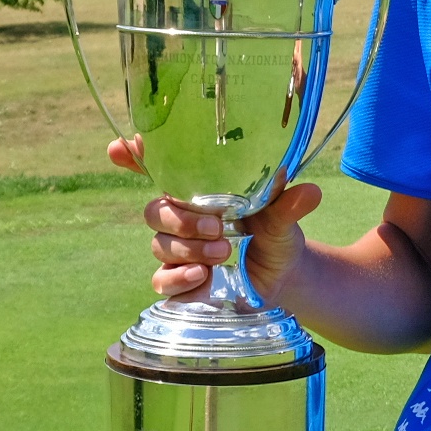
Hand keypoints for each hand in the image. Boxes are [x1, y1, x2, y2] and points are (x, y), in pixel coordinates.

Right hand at [107, 138, 322, 301]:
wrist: (285, 277)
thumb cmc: (276, 234)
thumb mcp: (284, 218)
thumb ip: (287, 204)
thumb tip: (310, 192)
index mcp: (201, 193)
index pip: (159, 171)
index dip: (134, 157)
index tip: (119, 146)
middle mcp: (183, 220)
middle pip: (154, 211)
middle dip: (180, 218)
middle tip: (217, 227)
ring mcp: (178, 252)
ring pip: (159, 245)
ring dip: (188, 248)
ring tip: (223, 252)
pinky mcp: (181, 284)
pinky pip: (161, 280)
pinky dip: (177, 278)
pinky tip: (200, 276)